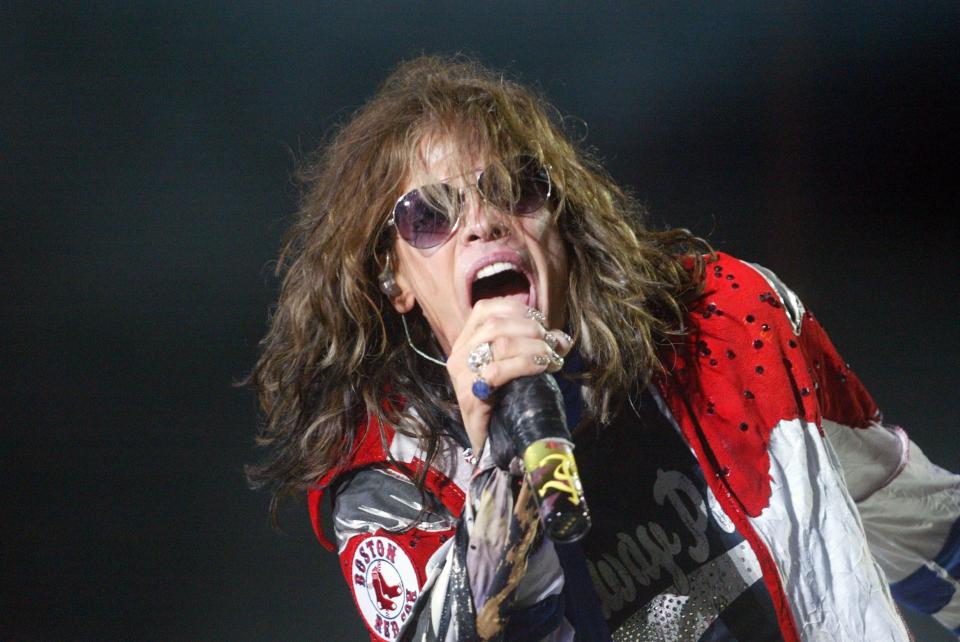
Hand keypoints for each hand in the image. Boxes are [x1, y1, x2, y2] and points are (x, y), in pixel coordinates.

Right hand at [445, 298, 572, 454]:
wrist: (491, 441)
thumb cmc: (505, 401)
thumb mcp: (517, 365)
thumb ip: (533, 345)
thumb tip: (559, 337)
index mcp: (466, 341)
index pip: (486, 308)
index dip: (517, 310)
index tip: (540, 323)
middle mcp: (458, 354)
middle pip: (496, 324)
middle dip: (531, 330)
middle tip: (551, 345)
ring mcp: (461, 375)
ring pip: (500, 345)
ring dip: (533, 347)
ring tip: (550, 358)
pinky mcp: (469, 396)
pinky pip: (498, 372)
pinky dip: (525, 365)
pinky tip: (542, 369)